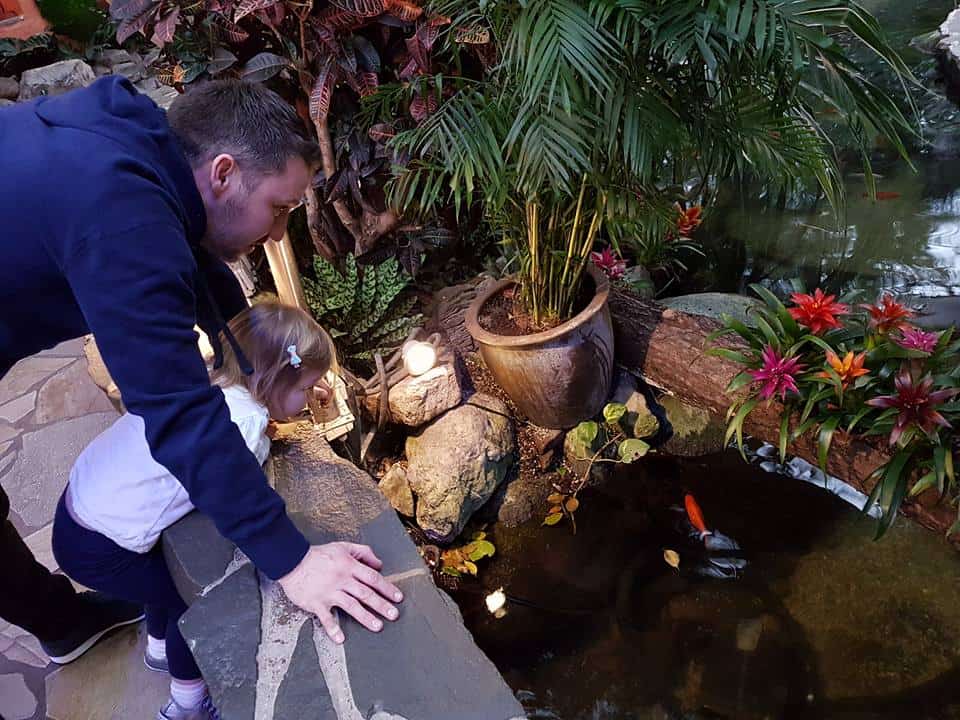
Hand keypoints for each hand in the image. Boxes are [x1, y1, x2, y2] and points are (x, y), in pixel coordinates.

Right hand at [278, 543, 403, 643]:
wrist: (292, 561)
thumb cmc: (319, 555)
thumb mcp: (343, 546)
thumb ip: (363, 553)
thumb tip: (379, 564)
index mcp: (349, 566)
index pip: (373, 578)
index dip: (387, 588)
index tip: (398, 597)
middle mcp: (342, 580)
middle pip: (365, 594)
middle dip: (381, 605)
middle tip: (394, 615)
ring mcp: (329, 592)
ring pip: (351, 606)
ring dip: (365, 617)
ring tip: (378, 626)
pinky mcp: (316, 603)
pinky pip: (326, 618)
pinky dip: (333, 628)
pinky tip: (340, 639)